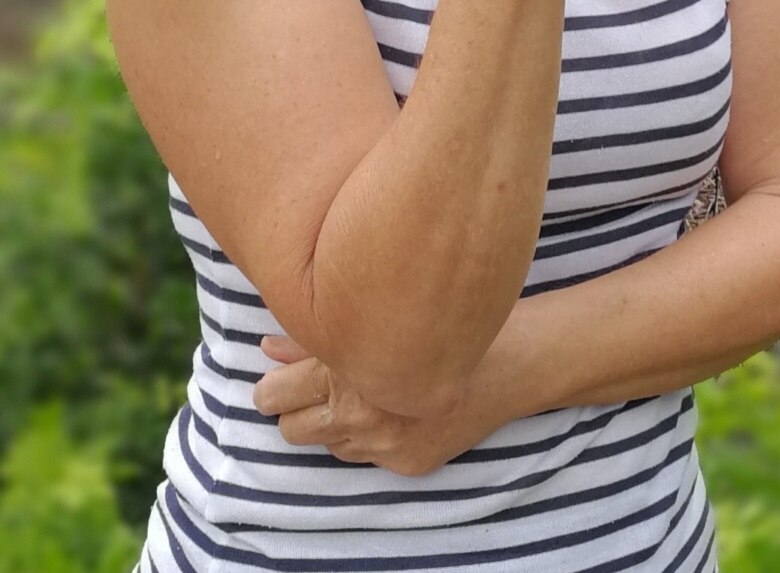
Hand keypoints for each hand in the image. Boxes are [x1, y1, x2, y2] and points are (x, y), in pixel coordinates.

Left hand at [252, 335, 508, 476]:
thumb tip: (267, 345)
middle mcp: (363, 416)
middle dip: (293, 410)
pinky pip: (367, 457)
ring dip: (332, 423)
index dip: (270, 388)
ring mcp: (387, 447)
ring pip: (329, 445)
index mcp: (348, 372)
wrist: (513, 359)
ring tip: (357, 392)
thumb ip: (316, 334)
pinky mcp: (409, 465)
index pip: (277, 396)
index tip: (274, 381)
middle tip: (307, 389)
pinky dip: (369, 435)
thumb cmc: (445, 317)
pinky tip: (392, 406)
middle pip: (292, 431)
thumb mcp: (376, 313)